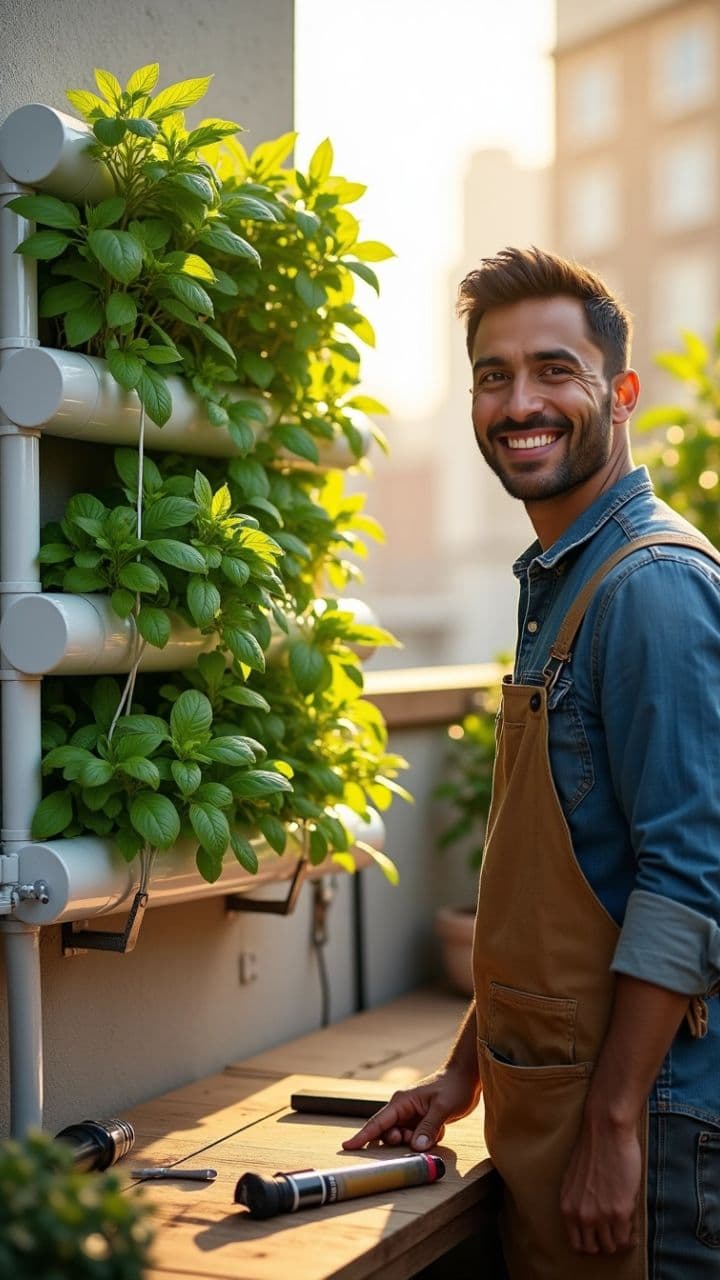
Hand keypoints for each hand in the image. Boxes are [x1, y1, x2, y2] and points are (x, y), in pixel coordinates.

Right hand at [341, 1068, 480, 1152]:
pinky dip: (427, 1139)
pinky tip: (440, 1129)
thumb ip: (428, 1128)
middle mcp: (403, 1109)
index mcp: (401, 1102)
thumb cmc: (453, 1087)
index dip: (362, 1136)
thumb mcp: (442, 1108)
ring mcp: (411, 1115)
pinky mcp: (421, 1121)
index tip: (347, 1146)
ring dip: (416, 1141)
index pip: (378, 1122)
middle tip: (415, 1140)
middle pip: (389, 1133)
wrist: (466, 1078)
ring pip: (403, 1138)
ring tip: (434, 1131)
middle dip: (400, 1141)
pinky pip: (417, 1138)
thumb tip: (416, 1147)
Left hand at [560, 1120, 641, 1254]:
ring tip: (624, 1227)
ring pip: (611, 1247)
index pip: (577, 1244)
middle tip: (614, 1232)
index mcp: (567, 1207)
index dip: (590, 1242)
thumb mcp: (574, 1181)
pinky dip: (630, 1236)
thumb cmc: (592, 1150)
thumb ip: (578, 1202)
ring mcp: (601, 1216)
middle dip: (604, 1243)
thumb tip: (589, 1221)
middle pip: (593, 1249)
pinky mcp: (620, 1212)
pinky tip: (632, 1225)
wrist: (606, 1131)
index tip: (600, 1236)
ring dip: (619, 1240)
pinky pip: (626, 1239)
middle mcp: (581, 1215)